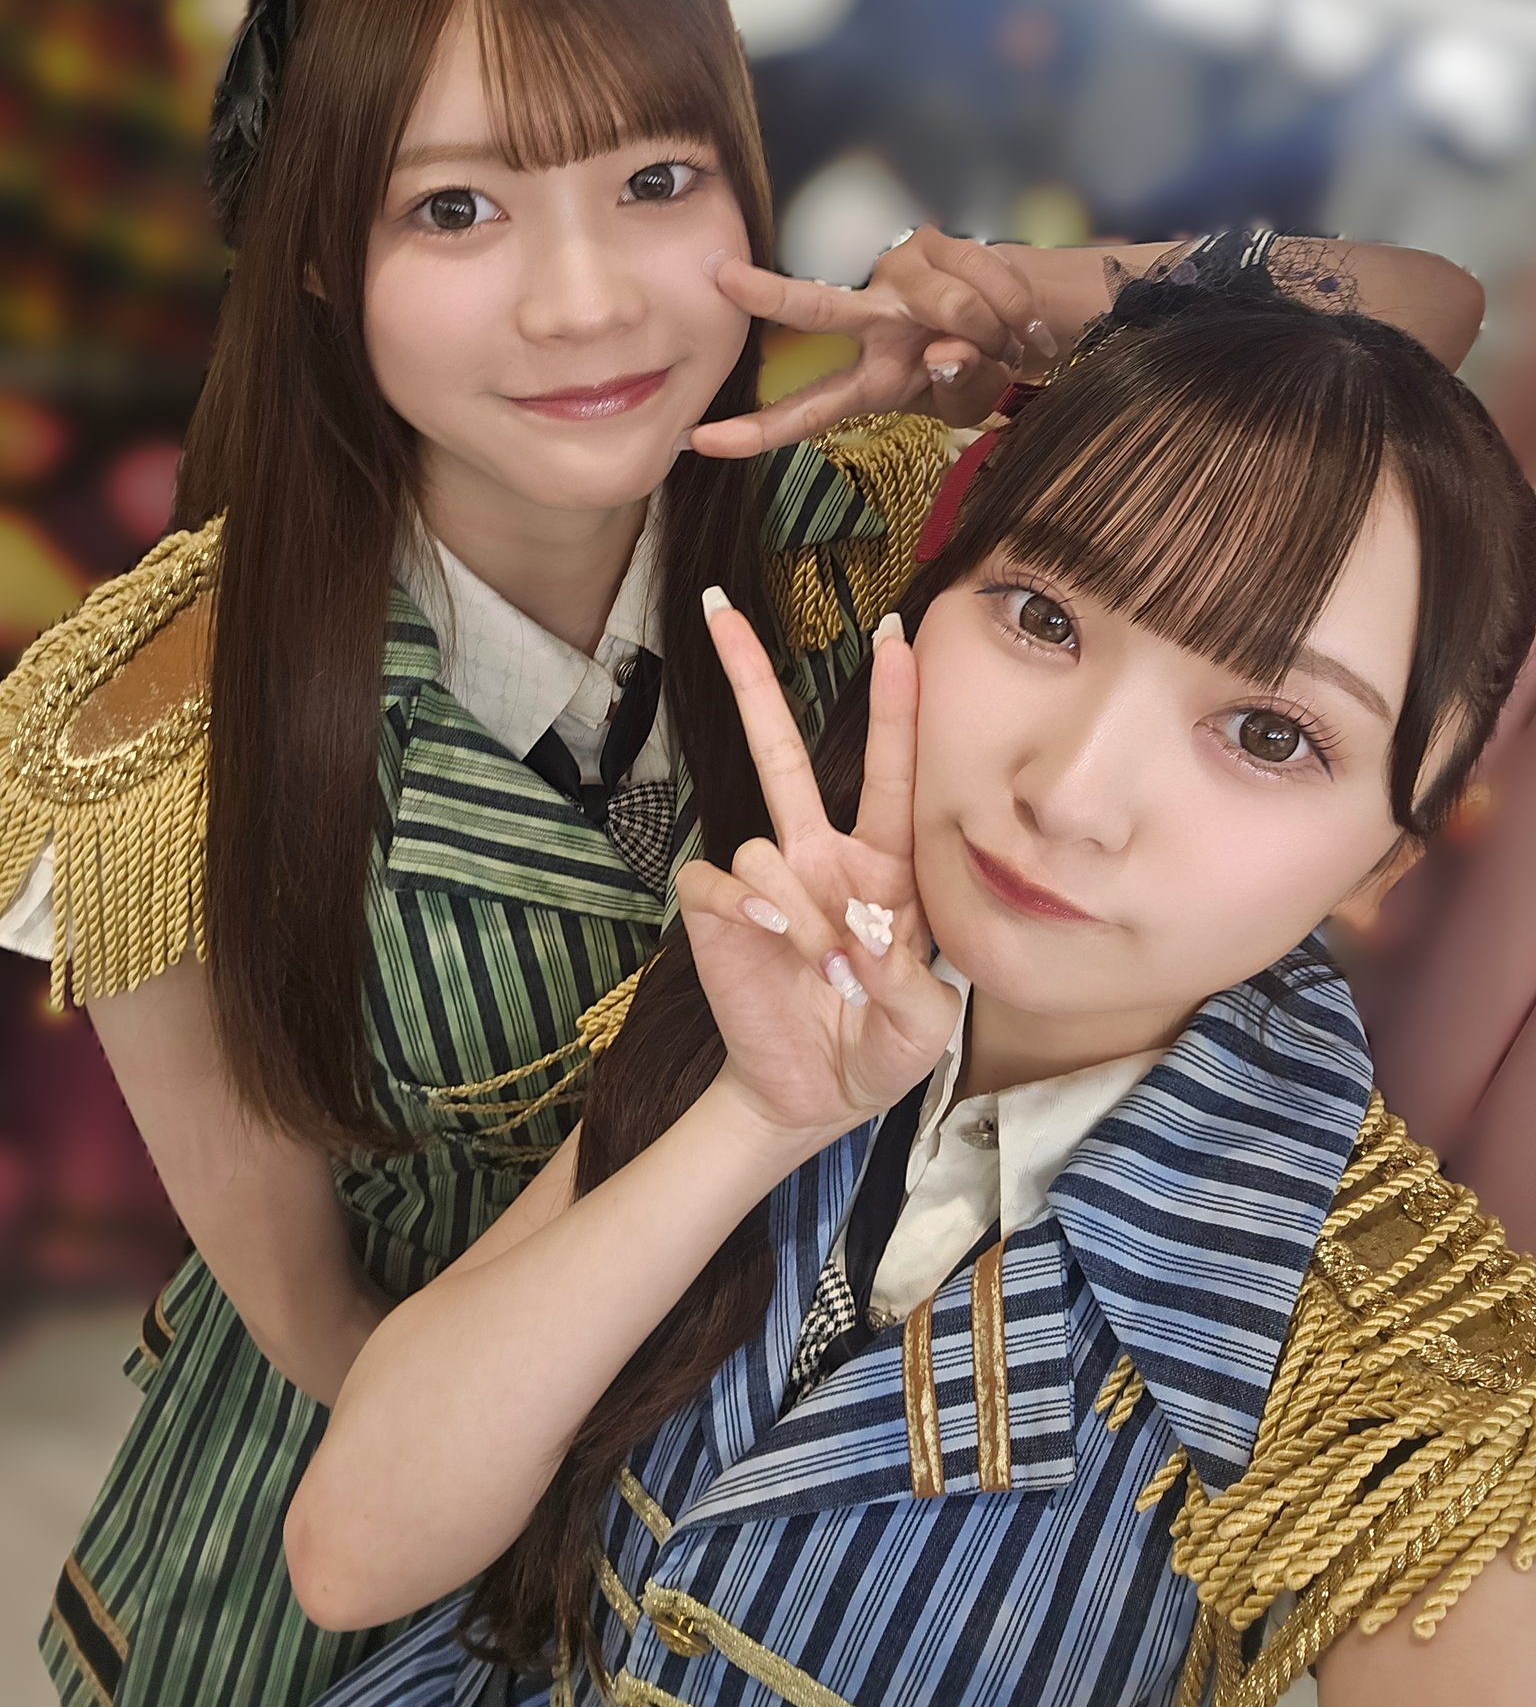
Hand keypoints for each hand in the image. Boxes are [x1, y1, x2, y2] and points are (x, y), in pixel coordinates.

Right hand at [676, 599, 961, 1152]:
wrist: (813, 1097)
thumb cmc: (881, 1048)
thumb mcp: (926, 1024)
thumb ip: (907, 979)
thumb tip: (866, 933)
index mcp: (885, 866)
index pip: (892, 770)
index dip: (895, 705)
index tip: (898, 635)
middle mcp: (820, 856)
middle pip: (782, 752)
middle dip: (753, 680)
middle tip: (722, 609)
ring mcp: (767, 882)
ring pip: (766, 845)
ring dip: (799, 908)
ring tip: (825, 967)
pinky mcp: (718, 915)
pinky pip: (722, 880)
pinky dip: (747, 905)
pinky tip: (769, 936)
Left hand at [687, 227, 1059, 456]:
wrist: (1032, 318)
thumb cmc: (988, 368)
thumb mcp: (975, 402)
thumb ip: (961, 389)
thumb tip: (944, 350)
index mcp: (871, 380)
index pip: (807, 410)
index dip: (757, 430)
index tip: (700, 439)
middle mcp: (873, 322)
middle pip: (818, 304)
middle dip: (774, 294)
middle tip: (725, 277)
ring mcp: (899, 275)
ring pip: (951, 307)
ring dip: (995, 333)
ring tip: (1012, 344)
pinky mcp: (933, 241)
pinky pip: (984, 280)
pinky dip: (1013, 308)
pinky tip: (1019, 318)